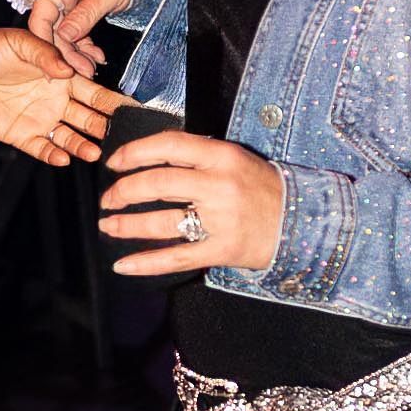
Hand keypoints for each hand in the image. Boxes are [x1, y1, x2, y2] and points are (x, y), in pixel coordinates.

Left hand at [0, 26, 119, 164]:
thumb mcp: (18, 42)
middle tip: (123, 137)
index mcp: (60, 75)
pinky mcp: (21, 135)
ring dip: (83, 146)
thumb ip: (45, 55)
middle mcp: (55, 99)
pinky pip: (42, 149)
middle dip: (105, 127)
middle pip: (88, 117)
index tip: (132, 110)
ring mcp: (39, 119)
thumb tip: (69, 71)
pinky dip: (53, 156)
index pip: (94, 91)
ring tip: (97, 153)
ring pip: (69, 137)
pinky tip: (64, 158)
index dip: (113, 101)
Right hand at [21, 0, 131, 72]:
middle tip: (82, 71)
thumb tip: (65, 37)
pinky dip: (85, 46)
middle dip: (67, 53)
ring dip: (77, 53)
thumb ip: (84, 16)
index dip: (45, 44)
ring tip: (91, 68)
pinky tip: (95, 57)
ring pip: (64, 34)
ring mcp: (67, 0)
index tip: (56, 66)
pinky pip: (76, 31)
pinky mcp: (79, 9)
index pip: (41, 18)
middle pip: (52, 30)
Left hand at [100, 129, 284, 276]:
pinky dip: (145, 262)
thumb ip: (198, 157)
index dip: (134, 153)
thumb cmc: (262, 188)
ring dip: (127, 225)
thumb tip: (151, 158)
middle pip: (158, 183)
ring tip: (107, 226)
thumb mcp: (236, 160)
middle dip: (124, 191)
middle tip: (108, 199)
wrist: (303, 222)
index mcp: (223, 156)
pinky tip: (122, 265)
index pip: (168, 146)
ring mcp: (221, 220)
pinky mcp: (222, 250)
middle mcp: (220, 186)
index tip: (114, 163)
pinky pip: (176, 257)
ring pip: (162, 222)